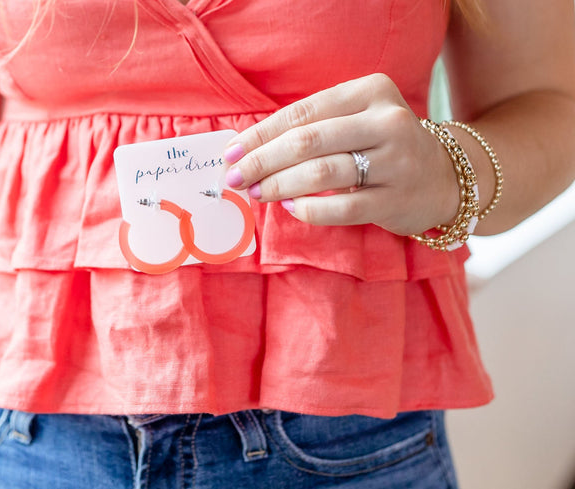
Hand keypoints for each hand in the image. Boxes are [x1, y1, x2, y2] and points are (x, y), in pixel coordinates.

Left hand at [223, 73, 459, 235]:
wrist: (445, 178)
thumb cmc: (383, 147)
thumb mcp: (357, 120)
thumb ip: (312, 127)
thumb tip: (247, 150)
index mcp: (371, 92)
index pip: (301, 112)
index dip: (259, 135)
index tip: (230, 153)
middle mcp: (387, 122)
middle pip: (306, 142)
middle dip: (261, 162)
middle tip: (235, 179)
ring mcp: (395, 162)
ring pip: (320, 173)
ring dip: (278, 186)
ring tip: (257, 193)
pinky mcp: (395, 200)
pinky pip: (340, 208)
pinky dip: (307, 209)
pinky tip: (290, 208)